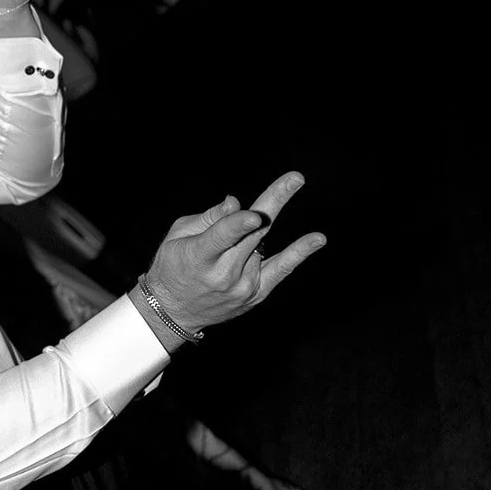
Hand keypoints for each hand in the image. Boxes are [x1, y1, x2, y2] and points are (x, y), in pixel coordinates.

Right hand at [143, 172, 325, 340]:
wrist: (173, 312)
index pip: (221, 238)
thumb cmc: (172, 265)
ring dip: (265, 220)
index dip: (238, 225)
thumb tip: (236, 204)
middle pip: (253, 234)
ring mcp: (243, 286)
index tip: (254, 215)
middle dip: (273, 202)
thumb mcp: (177, 236)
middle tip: (297, 177)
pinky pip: (281, 269)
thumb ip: (208, 219)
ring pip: (261, 243)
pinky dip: (298, 252)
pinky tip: (317, 239)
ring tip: (293, 181)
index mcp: (198, 258)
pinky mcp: (256, 294)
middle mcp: (224, 275)